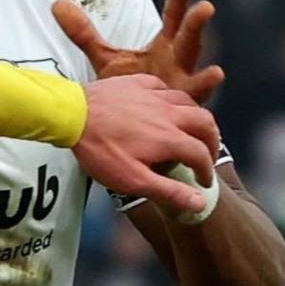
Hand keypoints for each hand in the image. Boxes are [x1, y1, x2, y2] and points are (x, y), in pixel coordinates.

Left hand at [53, 0, 223, 103]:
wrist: (137, 127)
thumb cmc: (131, 89)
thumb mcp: (106, 58)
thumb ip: (84, 33)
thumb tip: (57, 4)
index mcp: (165, 46)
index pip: (173, 15)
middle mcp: (179, 64)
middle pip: (189, 40)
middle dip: (197, 25)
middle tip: (205, 7)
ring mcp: (183, 89)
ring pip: (198, 78)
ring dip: (207, 76)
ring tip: (217, 70)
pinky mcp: (181, 113)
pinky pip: (193, 109)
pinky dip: (200, 103)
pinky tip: (211, 90)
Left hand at [74, 74, 219, 213]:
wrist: (71, 114)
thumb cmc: (100, 150)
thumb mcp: (133, 180)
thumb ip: (168, 191)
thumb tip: (199, 202)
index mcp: (170, 138)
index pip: (201, 154)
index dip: (206, 170)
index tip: (203, 180)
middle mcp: (168, 112)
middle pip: (205, 122)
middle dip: (212, 140)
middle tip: (208, 153)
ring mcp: (153, 94)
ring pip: (188, 101)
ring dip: (196, 117)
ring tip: (192, 130)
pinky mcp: (136, 83)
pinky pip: (163, 87)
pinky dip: (171, 98)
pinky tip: (165, 105)